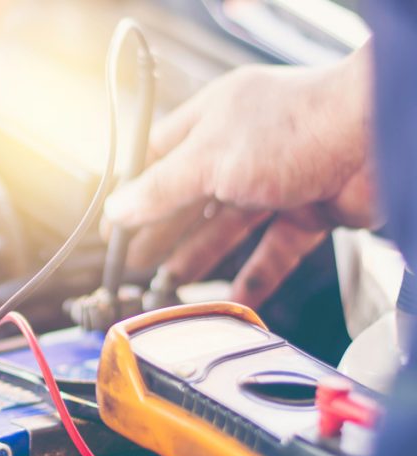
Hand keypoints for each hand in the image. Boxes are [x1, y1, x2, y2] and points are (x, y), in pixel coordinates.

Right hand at [105, 48, 377, 307]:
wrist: (380, 136)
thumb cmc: (298, 126)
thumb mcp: (208, 160)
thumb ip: (160, 190)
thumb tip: (116, 209)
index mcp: (214, 118)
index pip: (161, 154)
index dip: (136, 189)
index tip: (114, 224)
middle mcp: (244, 147)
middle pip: (192, 196)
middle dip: (163, 231)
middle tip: (136, 263)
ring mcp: (279, 179)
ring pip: (230, 226)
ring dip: (200, 256)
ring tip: (169, 285)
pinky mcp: (311, 210)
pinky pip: (275, 250)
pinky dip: (254, 277)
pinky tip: (231, 298)